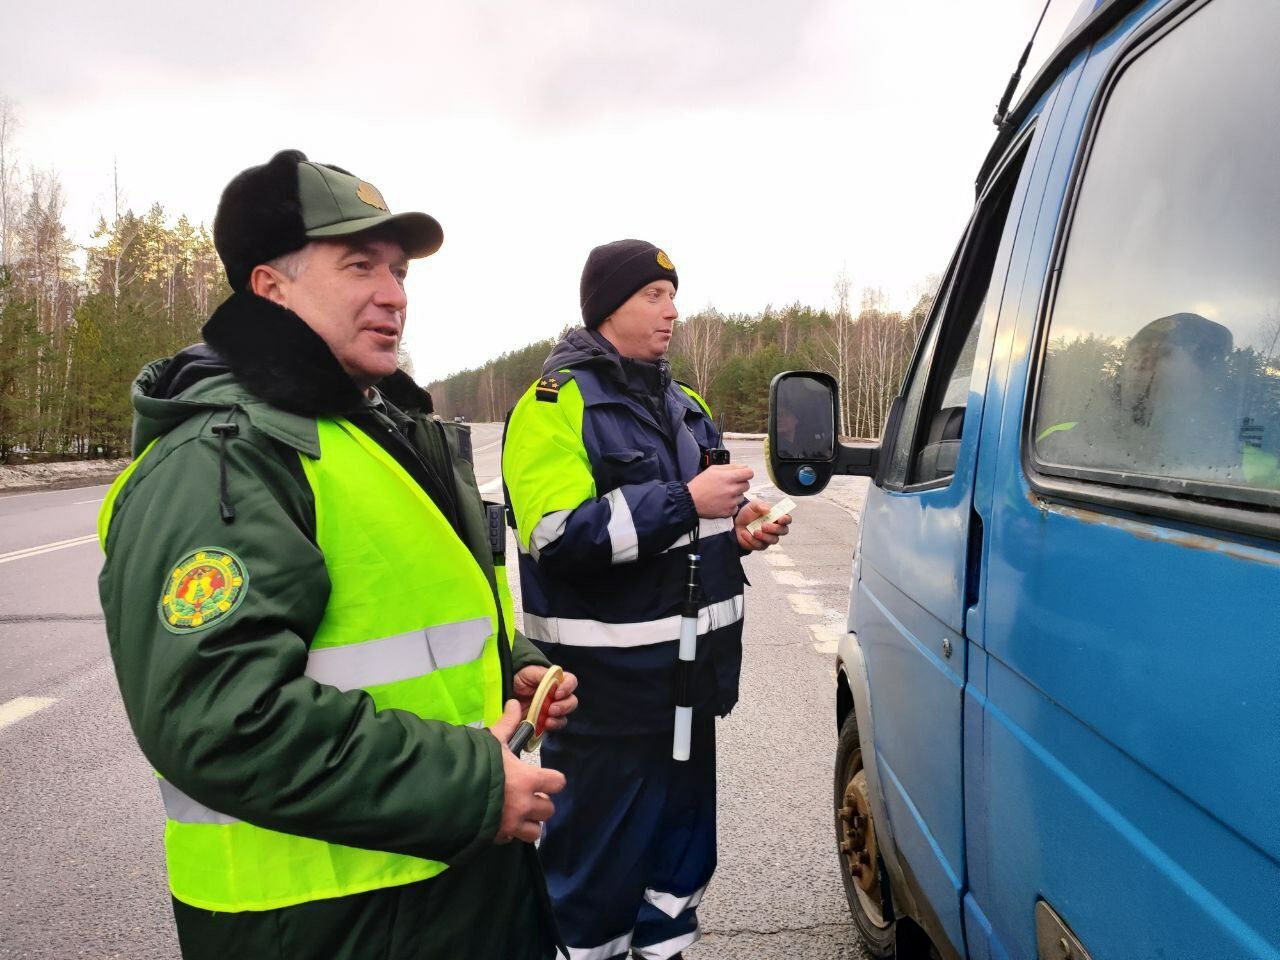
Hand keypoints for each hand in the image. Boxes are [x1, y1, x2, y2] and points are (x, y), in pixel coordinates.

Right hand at [487, 700, 566, 843]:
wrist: (446, 793)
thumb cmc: (474, 763)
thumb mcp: (492, 741)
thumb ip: (507, 724)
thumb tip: (514, 703)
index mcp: (529, 780)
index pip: (558, 783)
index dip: (552, 780)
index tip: (543, 778)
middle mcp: (525, 804)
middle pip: (549, 810)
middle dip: (540, 803)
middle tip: (526, 796)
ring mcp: (512, 825)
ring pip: (535, 832)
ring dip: (529, 823)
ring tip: (517, 814)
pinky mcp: (497, 838)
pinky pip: (511, 839)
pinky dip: (508, 833)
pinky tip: (497, 822)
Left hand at [512, 665, 578, 731]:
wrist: (506, 691)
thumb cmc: (518, 677)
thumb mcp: (529, 672)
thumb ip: (542, 675)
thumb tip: (555, 679)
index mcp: (555, 681)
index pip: (571, 682)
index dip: (568, 687)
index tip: (557, 694)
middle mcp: (556, 695)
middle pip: (571, 701)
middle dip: (564, 706)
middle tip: (551, 709)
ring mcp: (550, 709)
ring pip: (564, 716)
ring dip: (558, 719)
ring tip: (547, 720)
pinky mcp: (543, 721)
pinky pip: (553, 726)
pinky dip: (550, 727)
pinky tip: (543, 725)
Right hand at [687, 464, 753, 518]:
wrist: (690, 501)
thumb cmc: (700, 485)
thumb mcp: (713, 469)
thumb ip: (730, 467)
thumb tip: (743, 467)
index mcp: (728, 477)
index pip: (749, 473)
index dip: (746, 473)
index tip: (742, 475)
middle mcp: (732, 490)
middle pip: (747, 485)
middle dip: (740, 484)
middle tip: (730, 485)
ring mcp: (731, 502)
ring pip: (742, 496)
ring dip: (736, 495)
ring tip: (724, 494)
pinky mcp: (728, 511)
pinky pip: (736, 507)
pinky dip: (731, 505)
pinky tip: (722, 502)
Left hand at [735, 499, 791, 551]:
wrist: (736, 523)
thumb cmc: (748, 513)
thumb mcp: (752, 505)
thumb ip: (760, 505)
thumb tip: (768, 510)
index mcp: (776, 517)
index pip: (787, 519)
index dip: (786, 519)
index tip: (780, 519)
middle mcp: (775, 528)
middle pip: (784, 531)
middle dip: (775, 529)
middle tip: (763, 526)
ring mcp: (769, 538)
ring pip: (774, 540)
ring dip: (764, 536)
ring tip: (754, 531)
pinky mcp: (760, 545)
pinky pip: (760, 545)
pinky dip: (751, 540)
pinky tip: (744, 533)